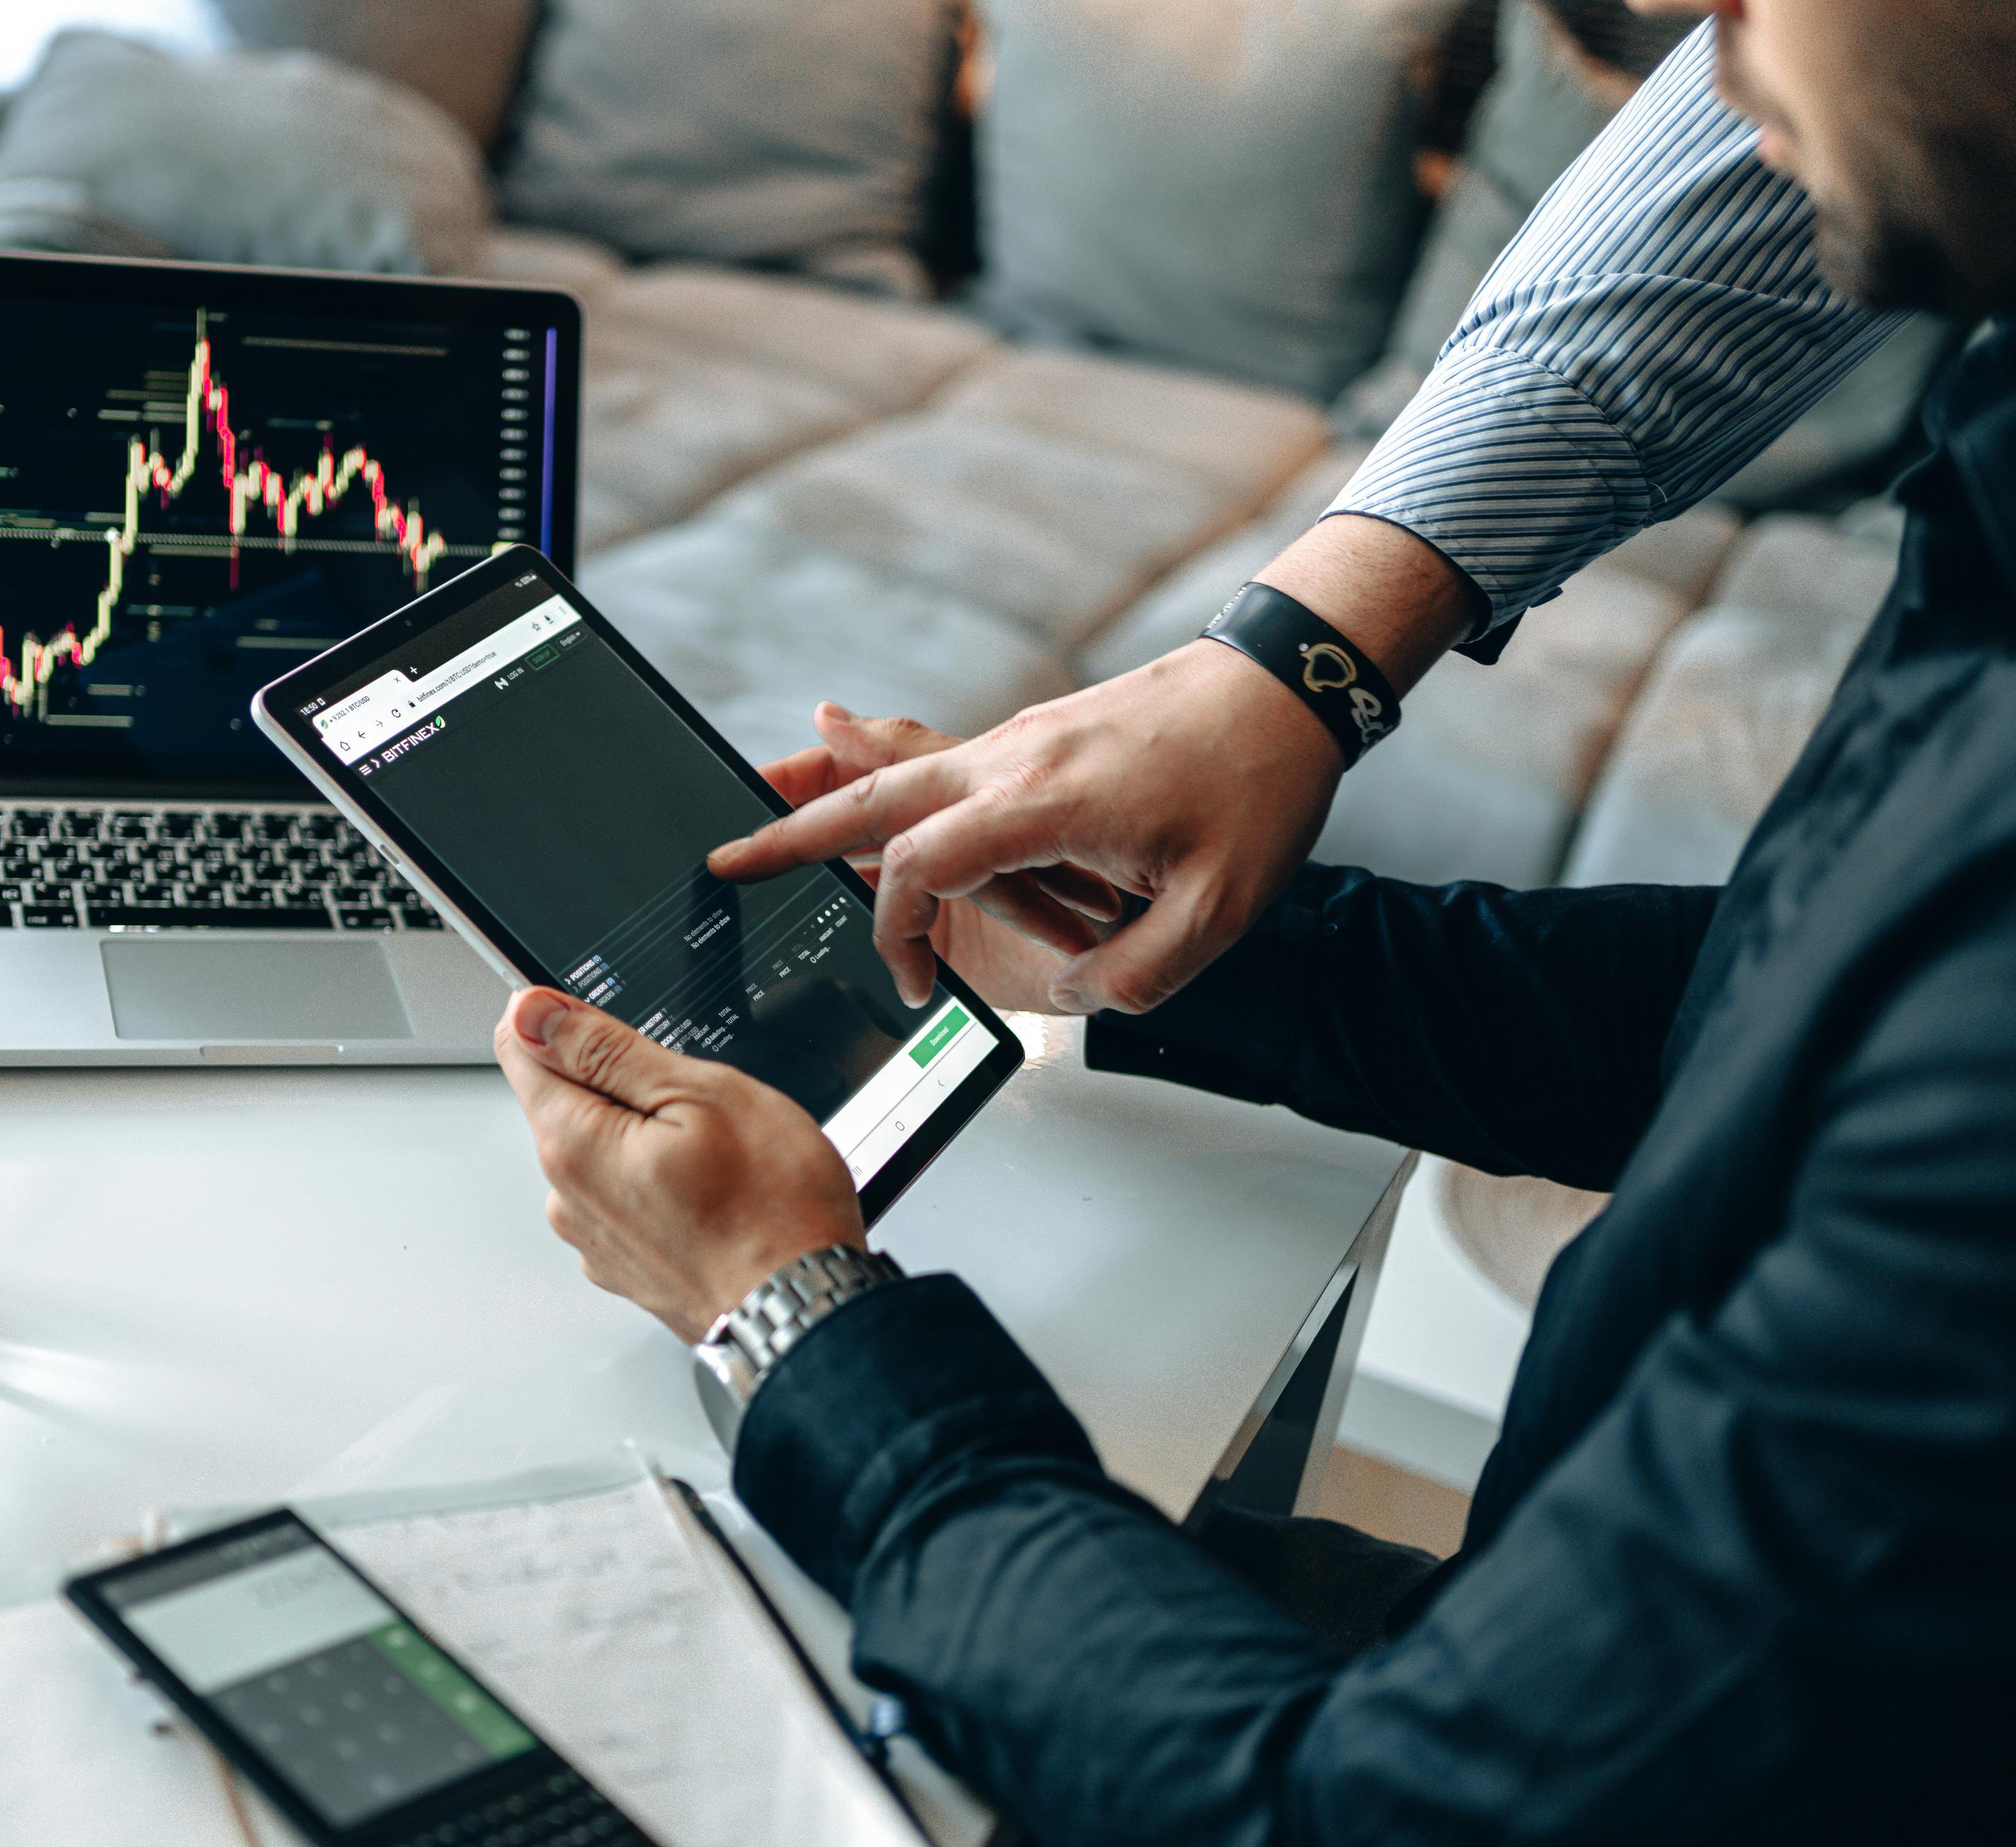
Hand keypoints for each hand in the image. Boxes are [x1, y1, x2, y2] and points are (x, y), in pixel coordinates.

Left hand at [494, 987, 864, 1340]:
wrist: (806, 1311)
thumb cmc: (772, 1211)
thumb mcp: (698, 1092)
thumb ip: (603, 1048)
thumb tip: (531, 1011)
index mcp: (574, 1143)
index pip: (520, 1046)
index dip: (563, 1017)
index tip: (615, 1027)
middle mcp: (568, 1197)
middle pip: (566, 1099)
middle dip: (622, 1083)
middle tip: (697, 1103)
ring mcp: (596, 1238)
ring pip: (604, 1150)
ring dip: (647, 1137)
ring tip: (719, 1158)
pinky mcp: (626, 1266)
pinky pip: (628, 1199)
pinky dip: (662, 1186)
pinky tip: (714, 1196)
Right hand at [712, 513, 1478, 1015]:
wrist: (1289, 683)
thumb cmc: (1260, 785)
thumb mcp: (1218, 912)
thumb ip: (1135, 975)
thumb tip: (1079, 994)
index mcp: (1045, 800)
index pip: (923, 865)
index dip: (902, 933)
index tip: (915, 982)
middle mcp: (1015, 758)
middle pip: (875, 795)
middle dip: (793, 829)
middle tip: (726, 858)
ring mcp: (1022, 739)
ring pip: (898, 764)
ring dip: (826, 784)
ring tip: (759, 791)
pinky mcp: (1038, 737)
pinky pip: (939, 752)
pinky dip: (880, 756)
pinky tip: (841, 733)